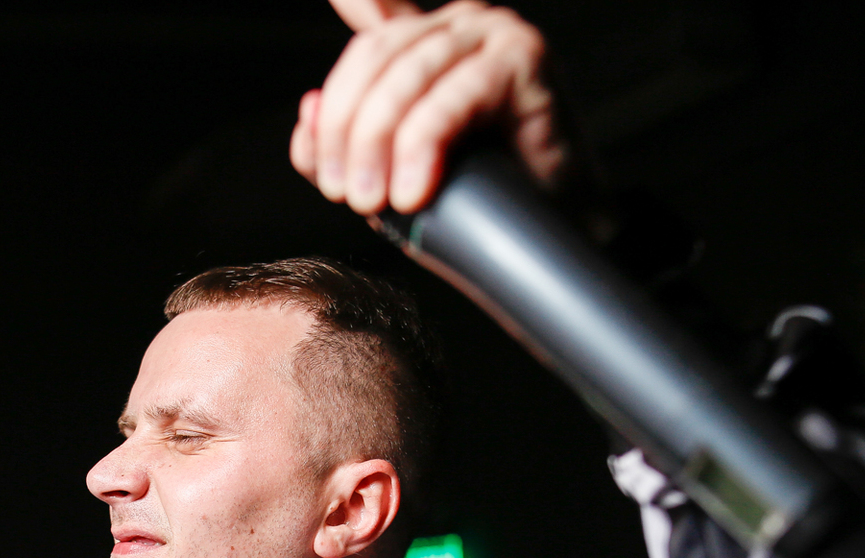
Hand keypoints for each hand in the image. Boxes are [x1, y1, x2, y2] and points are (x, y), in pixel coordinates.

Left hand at [290, 0, 563, 215]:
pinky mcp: (522, 59)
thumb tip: (308, 112)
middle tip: (344, 193)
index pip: (365, 41)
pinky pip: (453, 96)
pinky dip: (422, 145)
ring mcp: (493, 34)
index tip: (331, 25)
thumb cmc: (481, 199)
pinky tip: (411, 190)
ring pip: (408, 77)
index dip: (349, 17)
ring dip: (377, 143)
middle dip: (345, 131)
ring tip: (372, 201)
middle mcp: (458, 25)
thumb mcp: (392, 172)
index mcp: (425, 41)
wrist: (556, 228)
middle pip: (374, 59)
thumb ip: (347, 144)